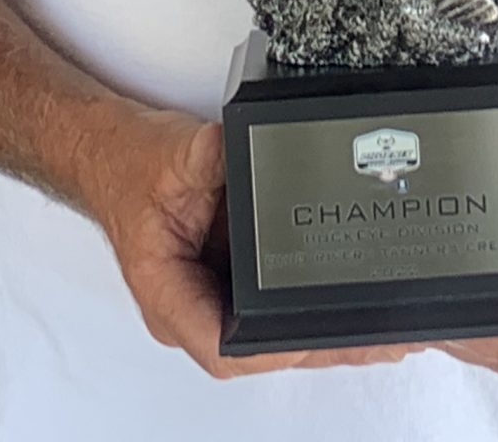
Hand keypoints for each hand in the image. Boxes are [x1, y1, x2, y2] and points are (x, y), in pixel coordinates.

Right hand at [86, 104, 423, 378]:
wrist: (113, 152)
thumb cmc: (128, 166)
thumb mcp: (173, 155)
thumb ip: (212, 155)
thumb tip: (244, 148)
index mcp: (169, 293)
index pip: (225, 346)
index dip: (274, 348)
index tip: (316, 337)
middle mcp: (192, 305)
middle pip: (263, 349)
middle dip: (324, 349)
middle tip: (381, 344)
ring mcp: (214, 295)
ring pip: (273, 334)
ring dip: (327, 335)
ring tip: (385, 333)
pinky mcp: (231, 277)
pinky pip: (275, 302)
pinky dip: (314, 302)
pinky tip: (355, 301)